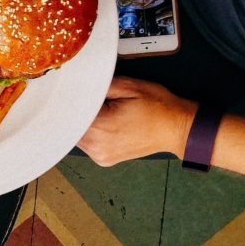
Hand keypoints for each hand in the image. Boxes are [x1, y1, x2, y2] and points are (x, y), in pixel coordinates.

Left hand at [78, 77, 196, 165]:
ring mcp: (99, 155)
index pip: (67, 115)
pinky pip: (86, 144)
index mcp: (100, 128)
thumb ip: (99, 86)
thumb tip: (79, 87)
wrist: (178, 128)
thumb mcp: (129, 86)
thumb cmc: (158, 108)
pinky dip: (89, 133)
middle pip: (69, 127)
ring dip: (81, 124)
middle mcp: (97, 146)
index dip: (67, 102)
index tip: (66, 93)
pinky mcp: (104, 159)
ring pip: (76, 136)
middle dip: (74, 112)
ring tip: (99, 111)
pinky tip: (102, 123)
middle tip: (85, 99)